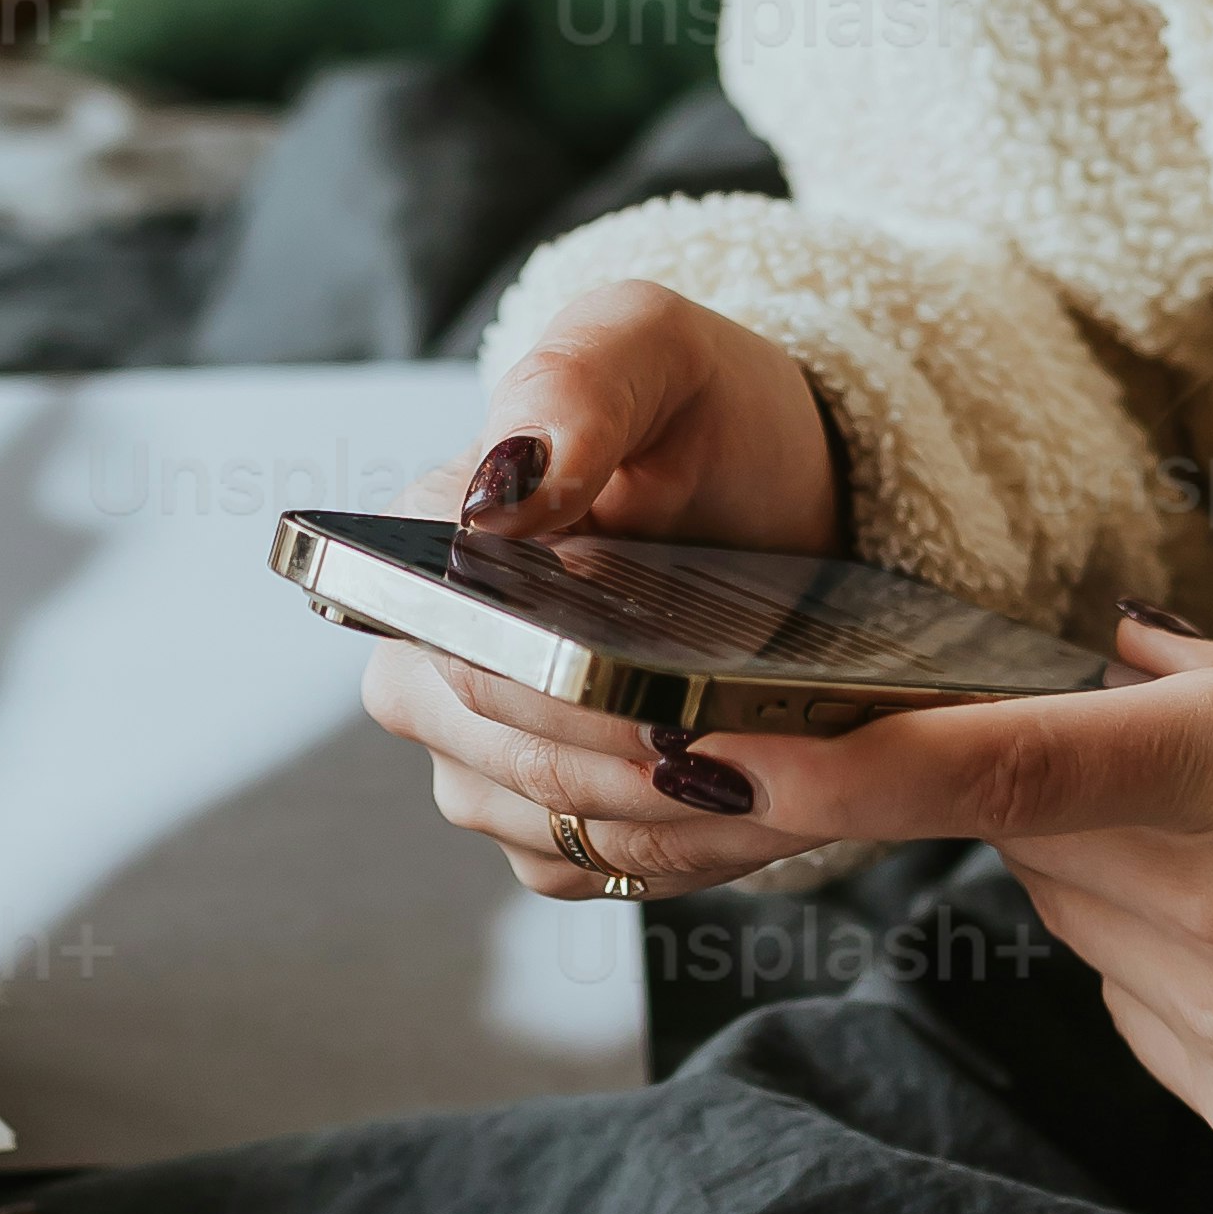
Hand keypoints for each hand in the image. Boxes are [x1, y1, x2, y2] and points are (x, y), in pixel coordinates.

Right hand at [360, 281, 847, 907]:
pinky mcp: (552, 818)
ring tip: (781, 776)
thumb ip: (574, 386)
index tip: (668, 702)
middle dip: (634, 766)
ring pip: (557, 827)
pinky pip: (600, 866)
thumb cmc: (706, 411)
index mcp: (424, 549)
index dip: (559, 696)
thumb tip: (500, 496)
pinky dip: (685, 850)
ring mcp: (485, 754)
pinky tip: (762, 803)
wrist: (787, 494)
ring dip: (672, 819)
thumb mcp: (654, 347)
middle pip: (510, 761)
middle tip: (752, 745)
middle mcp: (430, 664)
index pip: (459, 661)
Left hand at [506, 607, 1212, 1168]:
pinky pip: (1148, 1017)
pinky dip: (1186, 971)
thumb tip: (1113, 656)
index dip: (832, 767)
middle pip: (1023, 838)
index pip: (993, 763)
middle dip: (1057, 792)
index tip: (709, 753)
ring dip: (1134, 885)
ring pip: (1084, 930)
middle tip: (1189, 763)